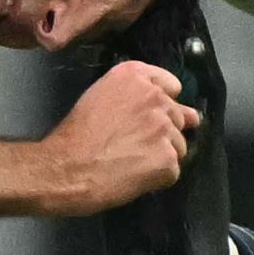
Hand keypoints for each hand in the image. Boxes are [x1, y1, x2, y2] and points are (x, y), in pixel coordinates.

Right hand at [43, 61, 200, 214]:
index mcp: (135, 76)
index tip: (149, 116)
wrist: (67, 168)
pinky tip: (134, 177)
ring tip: (131, 162)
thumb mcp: (99, 97)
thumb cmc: (76, 135)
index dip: (163, 103)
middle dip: (163, 131)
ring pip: (178, 145)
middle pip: (177, 116)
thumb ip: (135, 96)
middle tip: (133, 144)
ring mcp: (164, 128)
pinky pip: (172, 170)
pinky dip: (157, 178)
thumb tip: (186, 113)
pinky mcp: (168, 158)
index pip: (172, 85)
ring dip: (162, 155)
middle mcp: (155, 97)